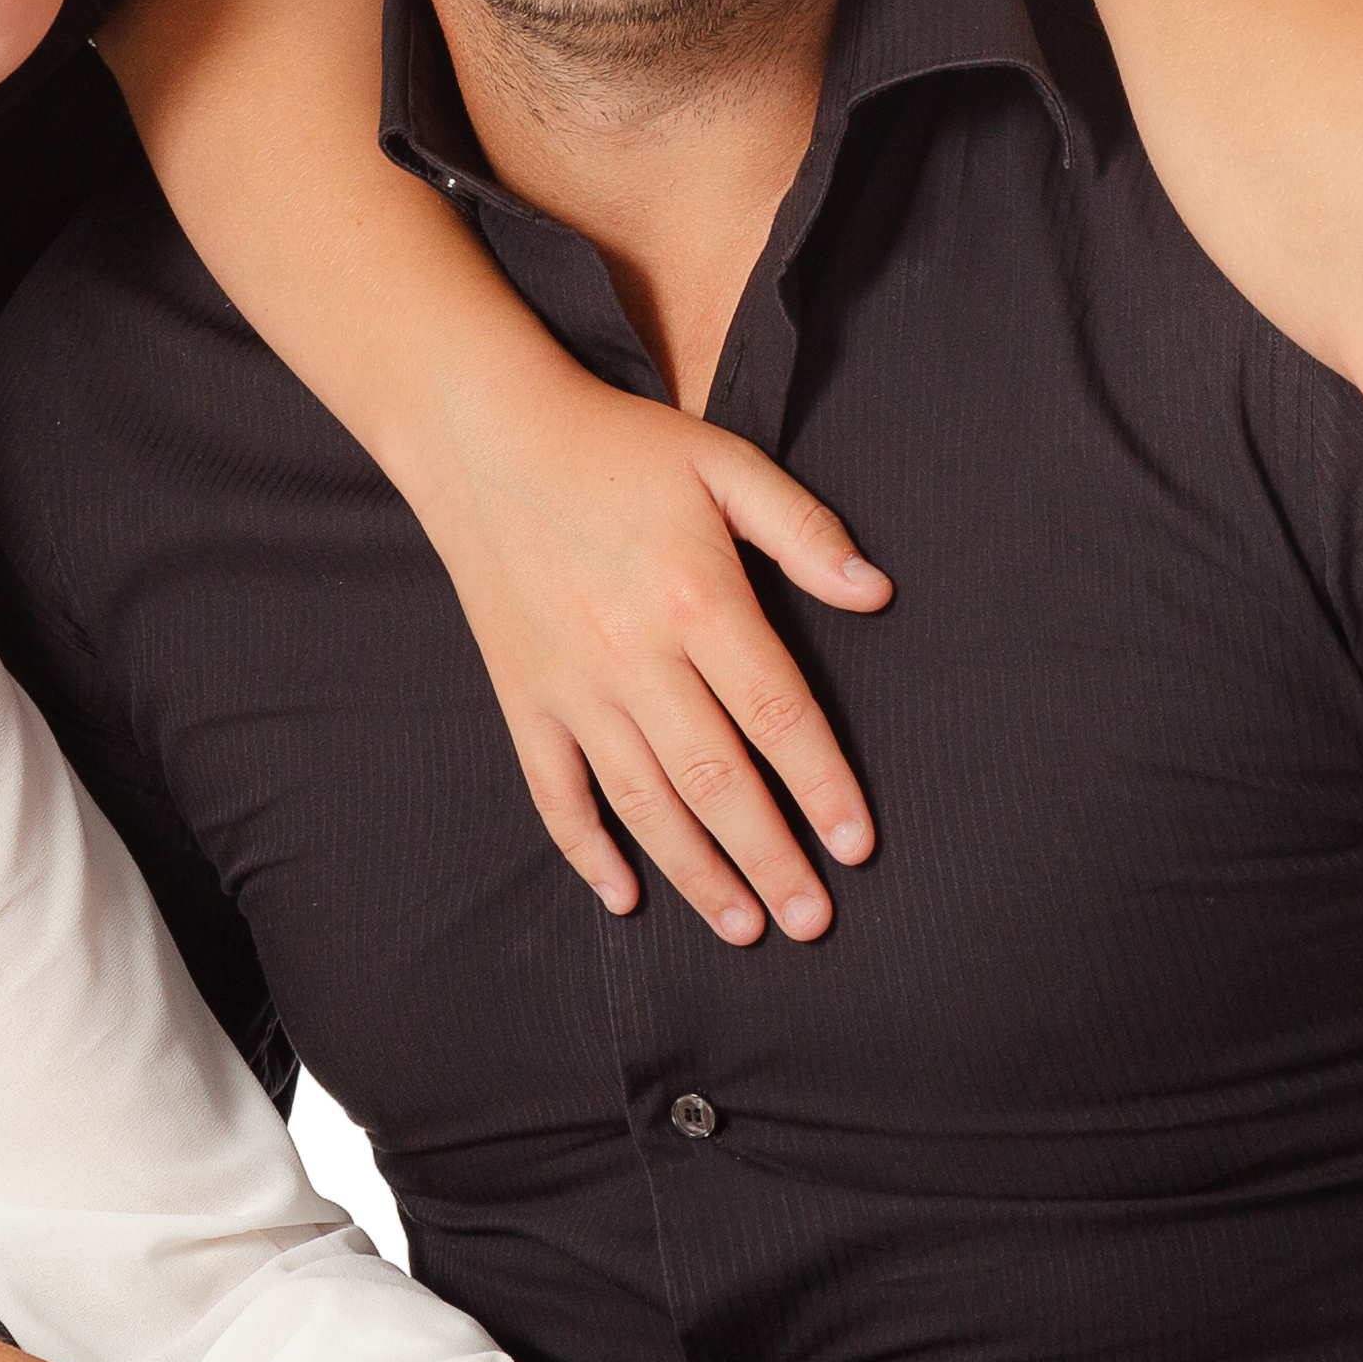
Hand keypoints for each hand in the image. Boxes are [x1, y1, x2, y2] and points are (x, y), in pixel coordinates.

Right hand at [415, 353, 885, 944]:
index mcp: (696, 599)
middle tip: (812, 921)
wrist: (485, 435)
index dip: (822, 787)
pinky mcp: (523, 696)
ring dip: (696, 872)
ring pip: (642, 801)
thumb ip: (802, 528)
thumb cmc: (618, 447)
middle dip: (769, 858)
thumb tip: (876, 592)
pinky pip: (554, 791)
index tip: (858, 846)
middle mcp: (633, 656)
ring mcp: (572, 685)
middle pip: (716, 779)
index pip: (777, 714)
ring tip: (743, 926)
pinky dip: (585, 850)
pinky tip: (624, 895)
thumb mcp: (722, 461)